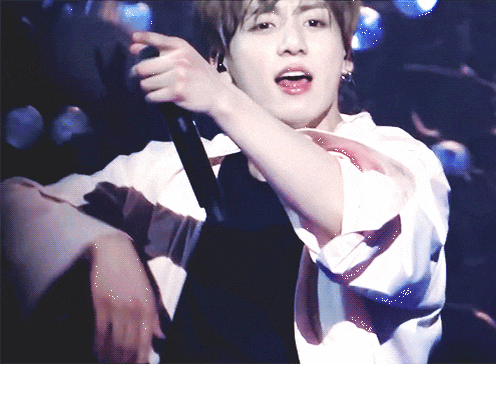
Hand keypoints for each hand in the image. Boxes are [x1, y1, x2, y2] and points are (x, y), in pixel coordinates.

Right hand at [87, 233, 163, 362]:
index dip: (142, 359)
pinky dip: (99, 346)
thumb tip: (160, 336)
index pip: (147, 341)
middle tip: (123, 367)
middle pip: (130, 346)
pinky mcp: (101, 305)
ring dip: (113, 358)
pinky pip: (101, 332)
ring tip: (111, 364)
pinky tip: (98, 354)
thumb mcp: (149, 292)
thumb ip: (155, 316)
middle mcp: (135, 310)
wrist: (114, 251)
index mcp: (149, 307)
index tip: (140, 367)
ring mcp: (117, 308)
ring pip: (115, 343)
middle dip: (127, 362)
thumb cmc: (134, 271)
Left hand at [129, 31, 231, 115]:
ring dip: (148, 89)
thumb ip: (163, 50)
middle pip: (143, 67)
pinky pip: (153, 96)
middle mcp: (178, 59)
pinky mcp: (177, 92)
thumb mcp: (187, 56)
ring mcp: (178, 76)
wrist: (218, 94)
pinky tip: (160, 97)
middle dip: (142, 76)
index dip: (140, 41)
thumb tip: (133, 47)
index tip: (133, 47)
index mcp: (180, 47)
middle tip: (149, 79)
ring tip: (158, 89)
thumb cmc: (200, 75)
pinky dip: (152, 99)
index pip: (154, 39)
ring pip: (146, 84)